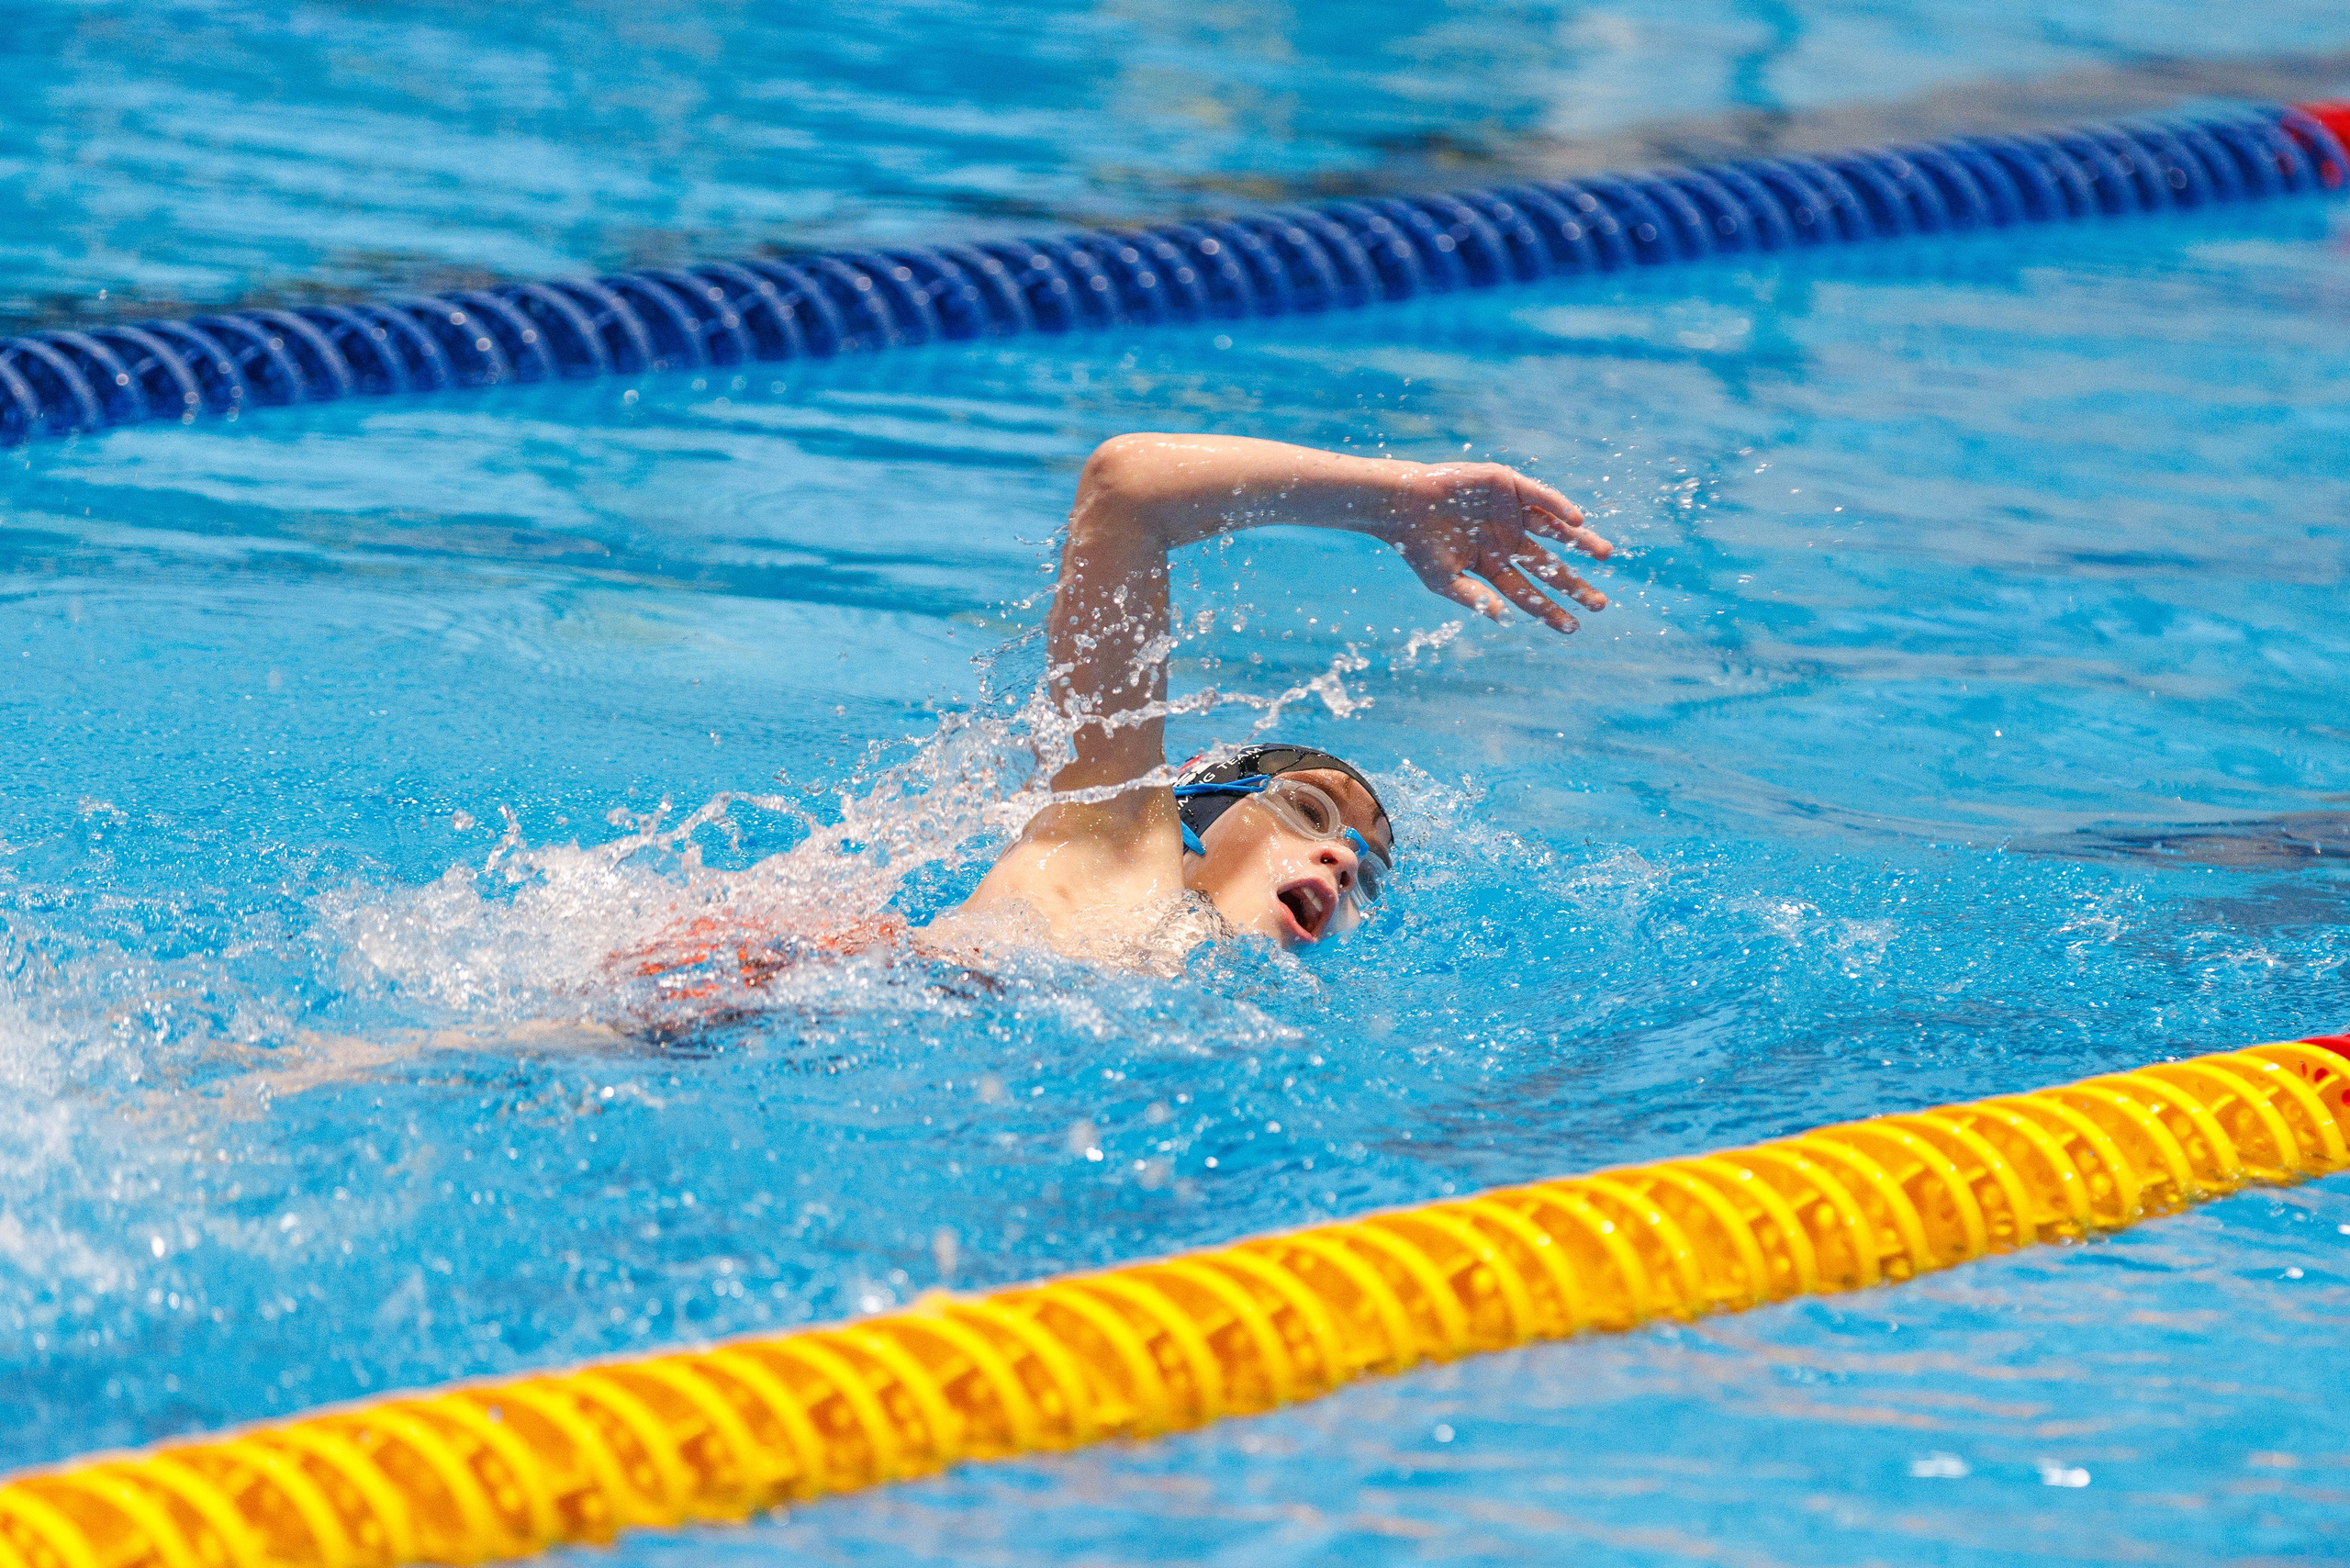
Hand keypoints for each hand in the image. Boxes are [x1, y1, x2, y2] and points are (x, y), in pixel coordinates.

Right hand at [1382, 462, 1611, 632]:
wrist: (1402, 504)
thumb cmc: (1417, 545)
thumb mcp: (1444, 580)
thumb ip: (1475, 598)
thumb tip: (1507, 619)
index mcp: (1492, 565)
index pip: (1527, 593)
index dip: (1550, 611)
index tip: (1574, 627)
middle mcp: (1507, 541)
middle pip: (1548, 566)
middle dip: (1574, 585)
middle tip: (1600, 604)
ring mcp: (1510, 513)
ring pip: (1554, 529)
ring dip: (1580, 541)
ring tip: (1605, 554)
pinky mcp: (1508, 486)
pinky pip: (1541, 497)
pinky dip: (1559, 507)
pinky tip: (1578, 521)